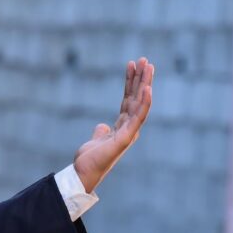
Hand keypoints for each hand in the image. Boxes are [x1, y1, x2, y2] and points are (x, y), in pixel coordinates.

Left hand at [73, 57, 154, 192]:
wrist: (84, 173)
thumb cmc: (90, 159)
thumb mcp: (96, 139)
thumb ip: (101, 132)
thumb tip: (103, 126)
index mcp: (123, 125)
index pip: (129, 99)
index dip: (131, 82)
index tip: (132, 65)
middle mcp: (129, 127)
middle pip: (137, 97)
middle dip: (141, 78)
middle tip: (145, 59)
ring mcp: (130, 132)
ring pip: (141, 103)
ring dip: (145, 84)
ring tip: (148, 66)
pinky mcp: (126, 137)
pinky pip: (138, 117)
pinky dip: (145, 102)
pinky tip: (148, 88)